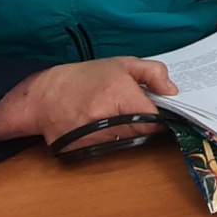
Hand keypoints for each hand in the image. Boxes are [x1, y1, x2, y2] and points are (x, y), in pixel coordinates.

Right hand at [0, 57, 176, 149]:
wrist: (44, 98)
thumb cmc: (83, 78)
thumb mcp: (120, 63)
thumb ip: (152, 72)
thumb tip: (172, 91)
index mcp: (119, 93)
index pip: (156, 118)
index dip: (162, 115)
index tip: (160, 110)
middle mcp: (108, 119)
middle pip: (144, 132)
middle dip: (145, 123)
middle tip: (135, 110)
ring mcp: (96, 138)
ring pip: (130, 142)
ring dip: (129, 132)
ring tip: (115, 115)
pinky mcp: (86, 152)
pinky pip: (112, 150)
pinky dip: (113, 141)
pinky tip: (103, 127)